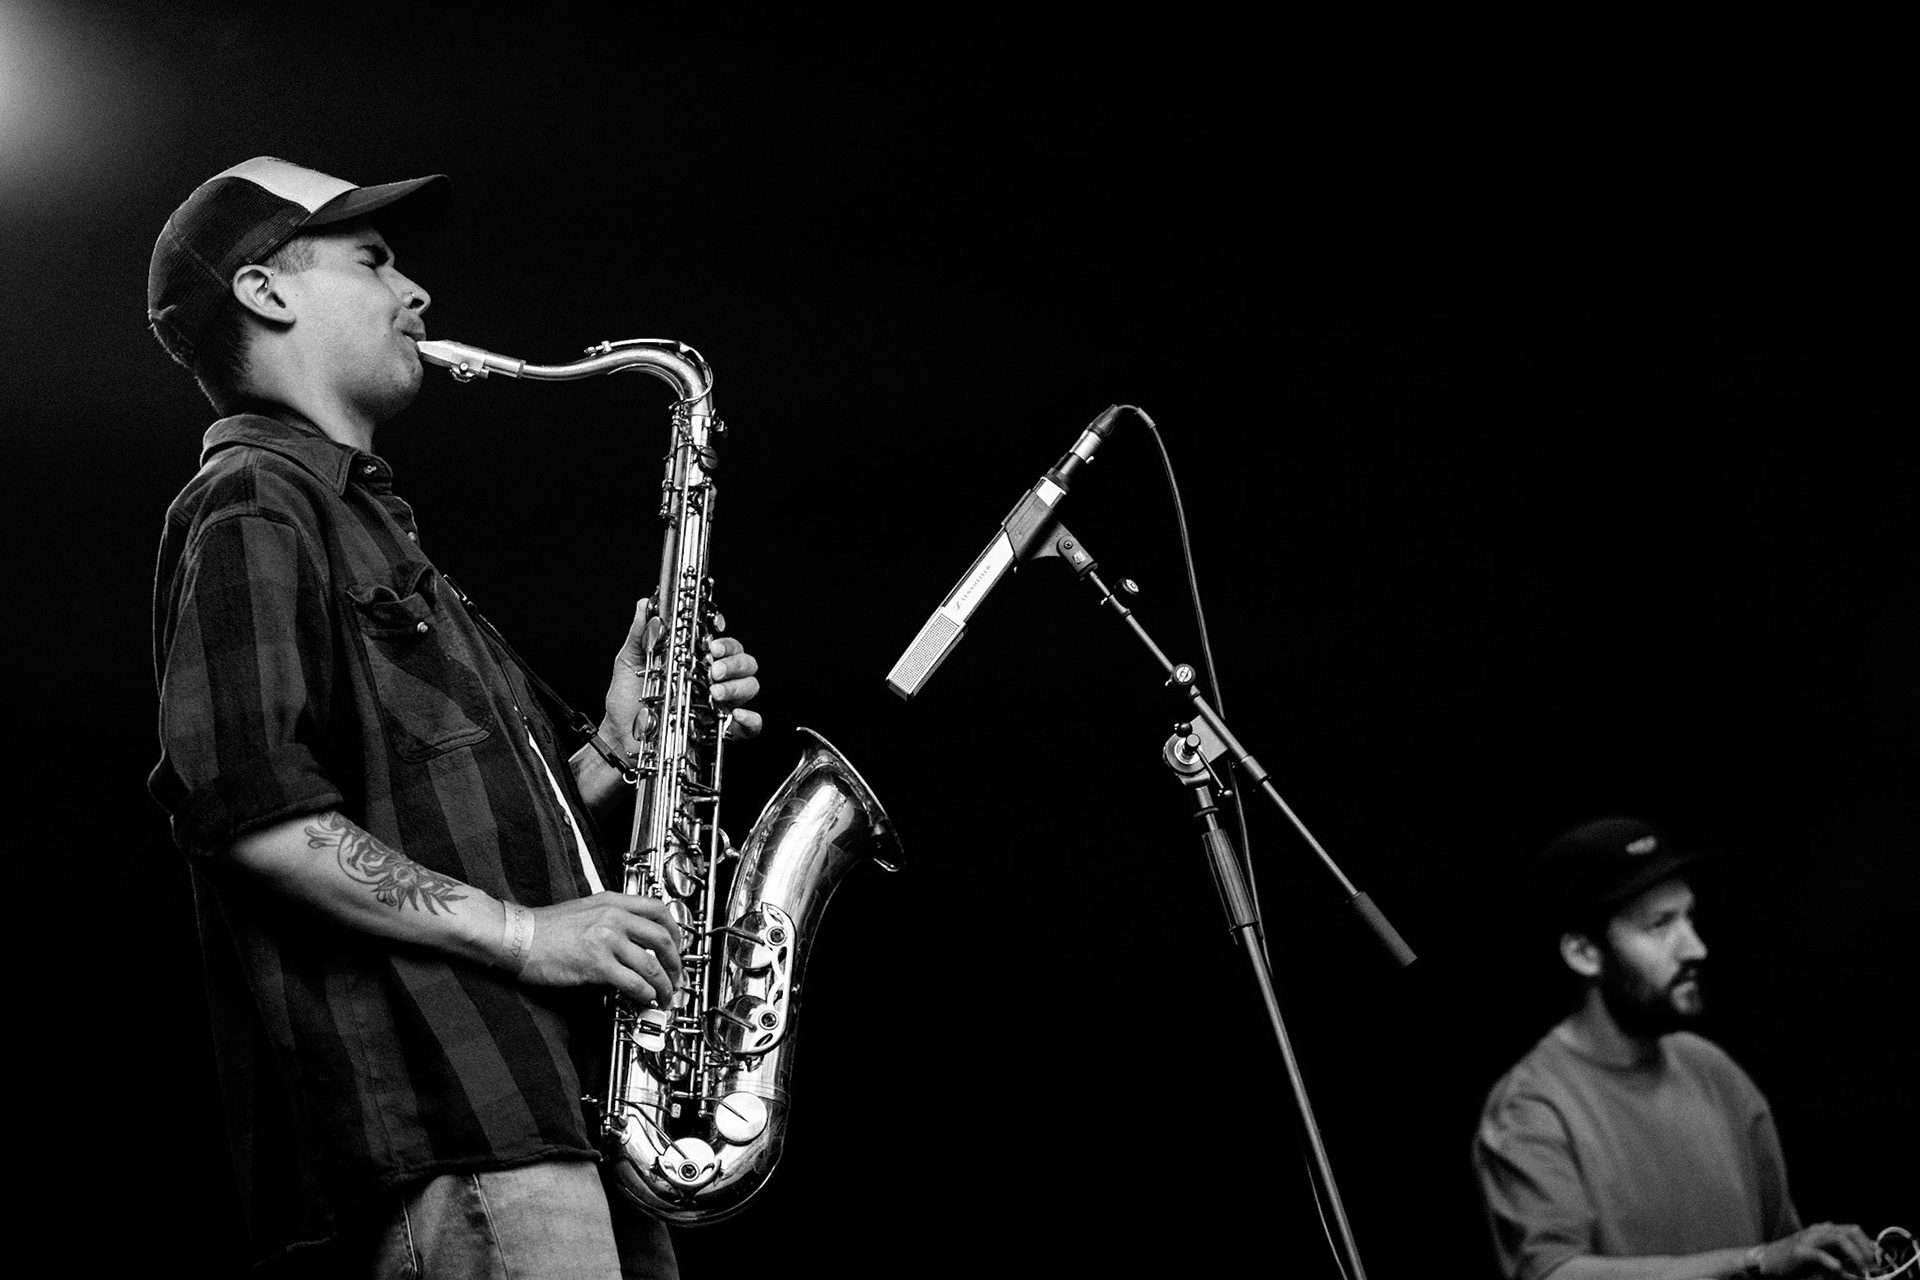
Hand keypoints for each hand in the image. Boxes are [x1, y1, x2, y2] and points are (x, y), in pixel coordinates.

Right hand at [517, 891, 683, 1005]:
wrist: (517, 937)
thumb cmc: (543, 928)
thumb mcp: (584, 910)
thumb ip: (611, 918)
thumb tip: (633, 940)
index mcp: (611, 901)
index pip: (658, 909)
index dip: (675, 929)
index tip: (678, 945)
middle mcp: (613, 917)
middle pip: (662, 938)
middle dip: (675, 962)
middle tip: (676, 976)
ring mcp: (606, 940)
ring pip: (651, 964)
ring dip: (663, 984)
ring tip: (664, 995)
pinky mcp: (597, 964)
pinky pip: (633, 982)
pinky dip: (645, 993)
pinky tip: (645, 999)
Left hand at [602, 598, 761, 749]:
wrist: (621, 740)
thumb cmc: (627, 703)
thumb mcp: (629, 663)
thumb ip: (640, 634)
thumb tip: (646, 605)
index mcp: (695, 661)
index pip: (722, 643)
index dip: (724, 638)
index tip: (712, 642)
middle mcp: (712, 680)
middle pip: (743, 661)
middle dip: (733, 661)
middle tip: (713, 668)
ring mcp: (720, 704)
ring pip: (751, 686)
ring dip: (737, 686)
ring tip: (714, 691)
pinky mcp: (722, 730)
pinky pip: (752, 724)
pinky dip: (750, 718)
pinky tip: (736, 715)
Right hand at [1750, 1223, 1880, 1275]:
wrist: (1767, 1261)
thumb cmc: (1795, 1262)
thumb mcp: (1822, 1261)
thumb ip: (1840, 1262)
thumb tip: (1860, 1272)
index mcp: (1825, 1231)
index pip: (1854, 1231)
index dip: (1870, 1244)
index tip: (1879, 1261)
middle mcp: (1819, 1231)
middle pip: (1850, 1231)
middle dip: (1866, 1248)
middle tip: (1874, 1267)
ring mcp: (1809, 1239)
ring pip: (1839, 1238)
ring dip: (1856, 1254)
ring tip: (1863, 1270)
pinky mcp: (1799, 1251)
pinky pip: (1818, 1253)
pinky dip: (1831, 1261)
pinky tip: (1839, 1268)